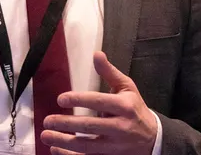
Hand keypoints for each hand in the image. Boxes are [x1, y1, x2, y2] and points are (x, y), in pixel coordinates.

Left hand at [41, 52, 157, 154]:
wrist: (153, 139)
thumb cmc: (135, 109)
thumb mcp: (127, 88)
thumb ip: (109, 72)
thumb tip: (97, 55)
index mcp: (125, 106)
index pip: (99, 102)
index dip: (79, 100)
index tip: (61, 99)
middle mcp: (121, 127)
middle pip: (90, 126)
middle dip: (66, 123)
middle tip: (48, 120)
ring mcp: (116, 146)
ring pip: (87, 146)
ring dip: (64, 142)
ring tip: (46, 135)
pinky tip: (56, 149)